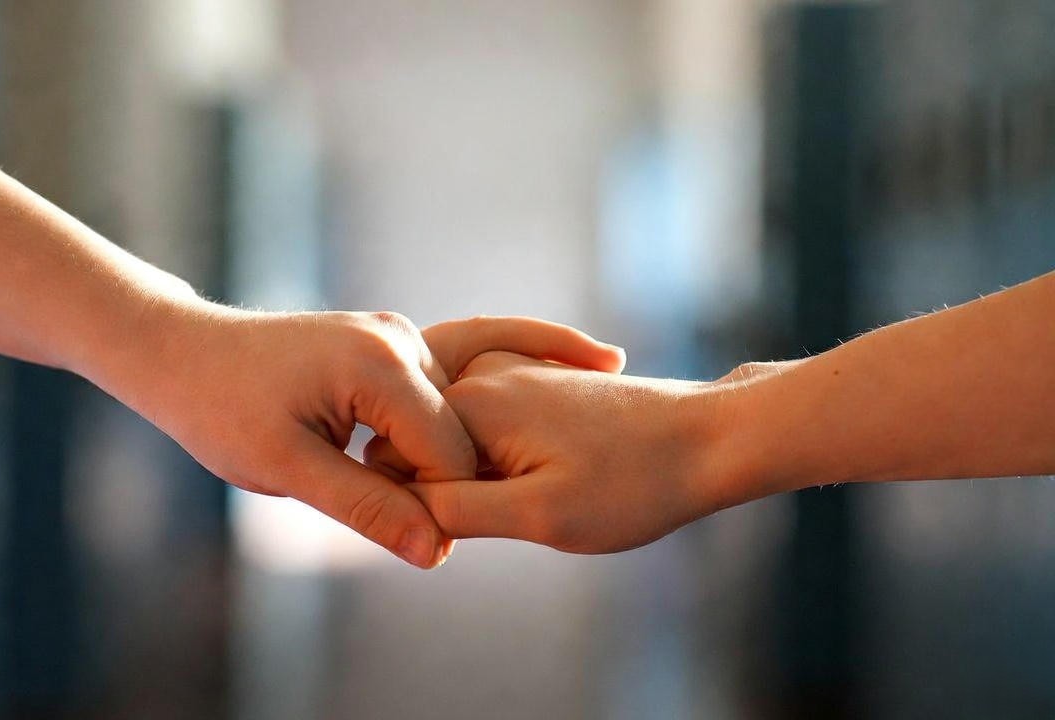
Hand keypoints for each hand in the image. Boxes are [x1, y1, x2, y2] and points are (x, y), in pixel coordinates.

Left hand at [97, 299, 624, 567]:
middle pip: (461, 434)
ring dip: (437, 460)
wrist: (183, 352)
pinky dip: (427, 436)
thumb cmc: (221, 408)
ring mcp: (398, 336)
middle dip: (445, 485)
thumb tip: (437, 552)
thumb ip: (366, 507)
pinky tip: (402, 464)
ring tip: (411, 490)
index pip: (453, 454)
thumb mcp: (288, 470)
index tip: (426, 547)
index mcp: (383, 364)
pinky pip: (431, 399)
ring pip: (451, 418)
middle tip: (417, 527)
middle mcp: (402, 339)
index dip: (444, 509)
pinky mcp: (389, 344)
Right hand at [366, 351, 740, 553]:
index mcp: (470, 403)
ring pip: (456, 440)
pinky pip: (487, 427)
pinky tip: (551, 477)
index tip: (469, 535)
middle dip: (448, 488)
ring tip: (542, 496)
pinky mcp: (534, 382)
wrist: (710, 438)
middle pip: (421, 447)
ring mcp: (509, 373)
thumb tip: (397, 508)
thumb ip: (454, 509)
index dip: (417, 505)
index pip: (390, 459)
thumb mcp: (538, 515)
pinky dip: (502, 459)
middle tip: (515, 516)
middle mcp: (481, 376)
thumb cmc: (631, 483)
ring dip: (480, 477)